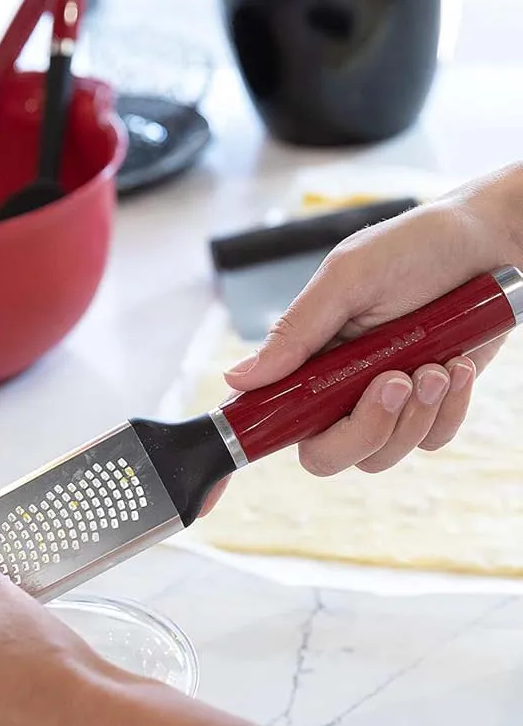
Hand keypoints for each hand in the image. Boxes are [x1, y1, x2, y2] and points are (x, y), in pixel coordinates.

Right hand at [221, 165, 522, 477]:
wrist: (492, 244)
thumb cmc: (416, 246)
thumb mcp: (348, 277)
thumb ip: (296, 331)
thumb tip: (238, 379)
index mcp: (308, 356)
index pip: (267, 413)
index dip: (254, 442)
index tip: (233, 481)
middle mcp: (339, 387)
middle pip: (325, 454)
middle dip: (364, 430)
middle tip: (394, 382)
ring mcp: (383, 402)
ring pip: (381, 455)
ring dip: (414, 415)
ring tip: (436, 364)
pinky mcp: (429, 407)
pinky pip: (429, 441)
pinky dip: (449, 409)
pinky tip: (458, 365)